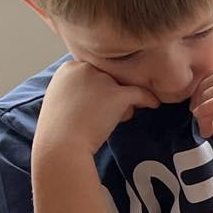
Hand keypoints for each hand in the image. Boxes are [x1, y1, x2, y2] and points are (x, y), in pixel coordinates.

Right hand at [35, 59, 157, 157]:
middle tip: (100, 115)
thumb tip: (98, 89)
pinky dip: (148, 99)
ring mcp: (102, 80)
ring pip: (123, 87)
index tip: (95, 105)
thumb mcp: (61, 98)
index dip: (97, 88)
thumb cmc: (59, 129)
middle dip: (109, 95)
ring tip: (108, 121)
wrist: (61, 146)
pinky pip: (140, 93)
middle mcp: (86, 68)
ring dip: (121, 104)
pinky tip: (153, 105)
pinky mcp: (117, 94)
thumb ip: (76, 87)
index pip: (94, 71)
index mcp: (69, 67)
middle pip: (110, 77)